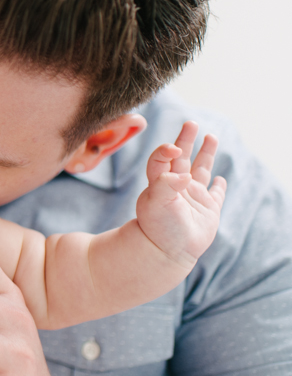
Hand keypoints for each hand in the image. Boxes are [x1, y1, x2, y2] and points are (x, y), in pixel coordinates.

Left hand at [136, 121, 226, 267]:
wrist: (166, 252)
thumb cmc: (158, 227)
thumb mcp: (155, 202)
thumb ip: (165, 184)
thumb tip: (183, 176)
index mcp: (160, 181)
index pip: (161, 157)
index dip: (166, 149)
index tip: (173, 148)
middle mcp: (177, 186)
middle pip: (182, 156)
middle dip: (186, 139)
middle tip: (191, 123)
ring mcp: (193, 197)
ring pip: (201, 170)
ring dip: (206, 154)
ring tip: (211, 136)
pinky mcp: (208, 210)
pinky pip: (215, 195)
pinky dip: (219, 187)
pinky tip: (220, 180)